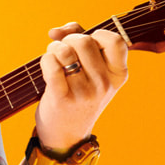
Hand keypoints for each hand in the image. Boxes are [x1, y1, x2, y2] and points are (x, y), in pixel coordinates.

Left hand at [34, 22, 128, 152]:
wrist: (67, 134)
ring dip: (54, 49)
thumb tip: (57, 30)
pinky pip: (51, 64)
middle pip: (84, 41)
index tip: (87, 44)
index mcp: (118, 75)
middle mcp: (104, 84)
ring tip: (55, 59)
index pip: (115, 41)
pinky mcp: (62, 98)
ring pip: (65, 51)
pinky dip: (46, 60)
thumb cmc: (78, 94)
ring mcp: (84, 93)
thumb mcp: (91, 71)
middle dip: (69, 40)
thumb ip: (80, 40)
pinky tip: (47, 67)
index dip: (96, 34)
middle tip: (64, 53)